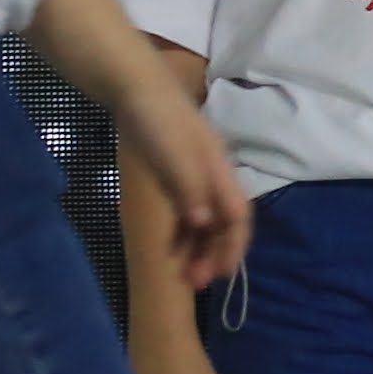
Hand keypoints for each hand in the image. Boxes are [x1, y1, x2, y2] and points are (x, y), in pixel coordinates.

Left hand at [114, 84, 250, 294]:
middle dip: (214, 254)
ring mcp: (196, 179)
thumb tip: (204, 223)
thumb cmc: (157, 119)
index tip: (221, 273)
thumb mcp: (173, 153)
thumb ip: (189, 187)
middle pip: (223, 224)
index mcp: (219, 172)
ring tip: (184, 276)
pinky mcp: (178, 178)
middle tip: (196, 284)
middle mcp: (214, 179)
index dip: (232, 245)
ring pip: (205, 222)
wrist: (136, 89)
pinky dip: (183, 234)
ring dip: (198, 249)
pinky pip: (187, 214)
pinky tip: (173, 250)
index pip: (236, 216)